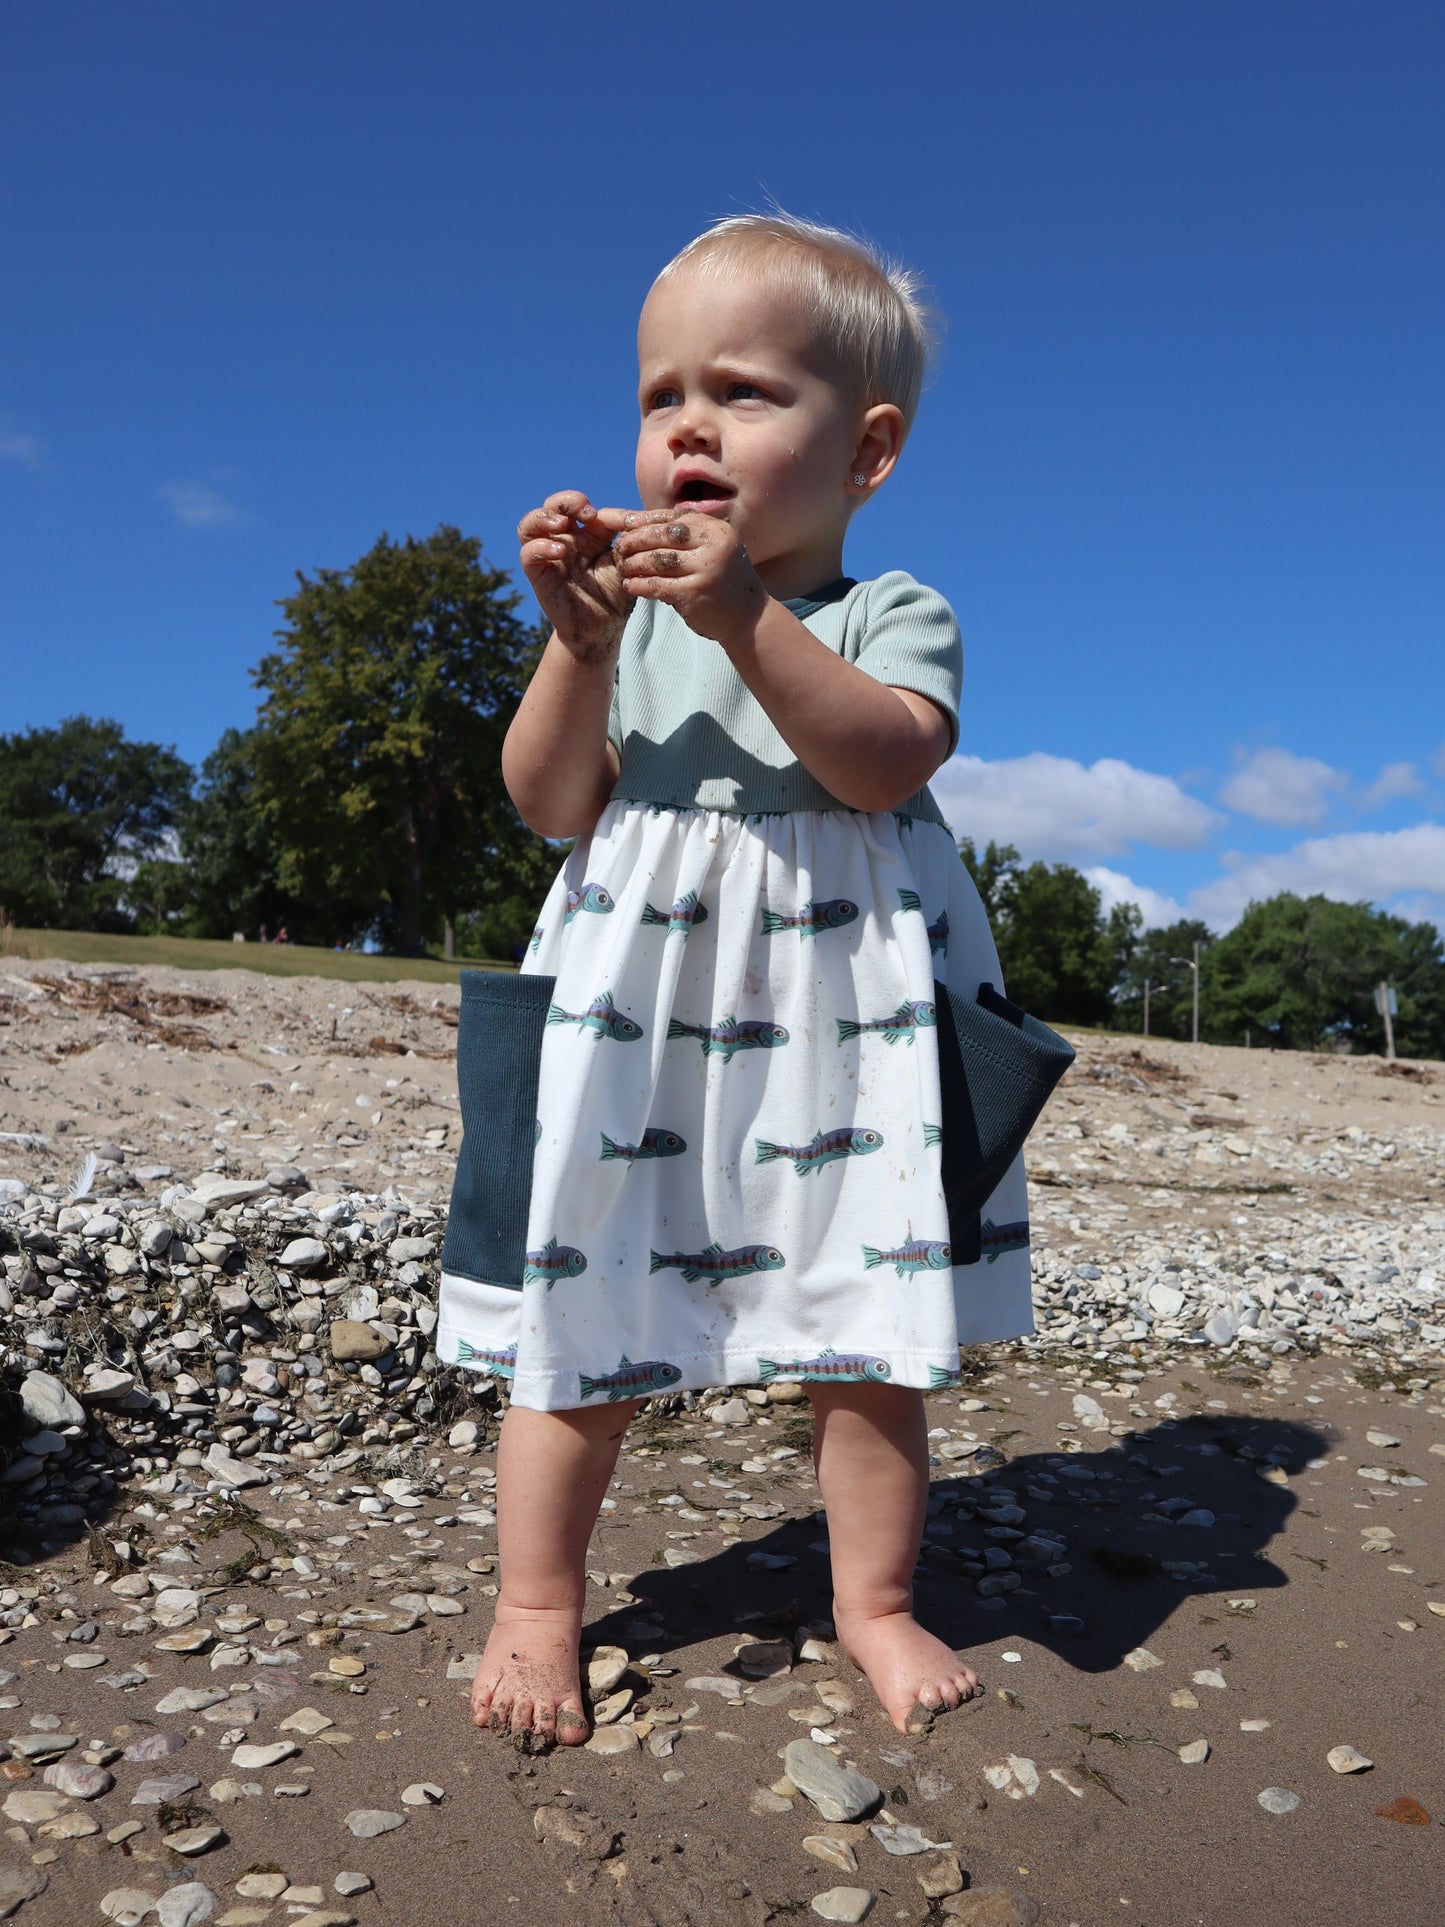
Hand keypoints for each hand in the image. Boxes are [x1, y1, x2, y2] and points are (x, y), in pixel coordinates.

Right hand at [518, 491, 633, 659]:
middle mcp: (564, 540)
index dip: (605, 511)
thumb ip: (626, 540)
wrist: (604, 629)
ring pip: (530, 524)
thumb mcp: (624, 564)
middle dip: (567, 501)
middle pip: (553, 505)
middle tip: (587, 512)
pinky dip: (540, 547)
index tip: (628, 523)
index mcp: (586, 534)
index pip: (586, 507)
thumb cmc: (615, 595)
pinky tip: (559, 550)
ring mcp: (549, 556)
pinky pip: (528, 554)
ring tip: (561, 523)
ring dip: (544, 516)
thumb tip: (635, 519)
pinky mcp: (539, 575)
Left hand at [612, 509, 766, 647]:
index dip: (643, 521)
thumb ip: (679, 535)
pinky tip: (630, 586)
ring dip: (633, 563)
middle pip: (661, 535)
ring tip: (622, 568)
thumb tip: (633, 520)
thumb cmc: (718, 580)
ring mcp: (705, 568)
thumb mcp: (707, 549)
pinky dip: (640, 585)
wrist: (747, 616)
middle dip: (635, 540)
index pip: (671, 518)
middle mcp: (713, 544)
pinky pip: (657, 585)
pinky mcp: (695, 592)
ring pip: (656, 560)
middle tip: (618, 549)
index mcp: (714, 528)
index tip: (624, 527)